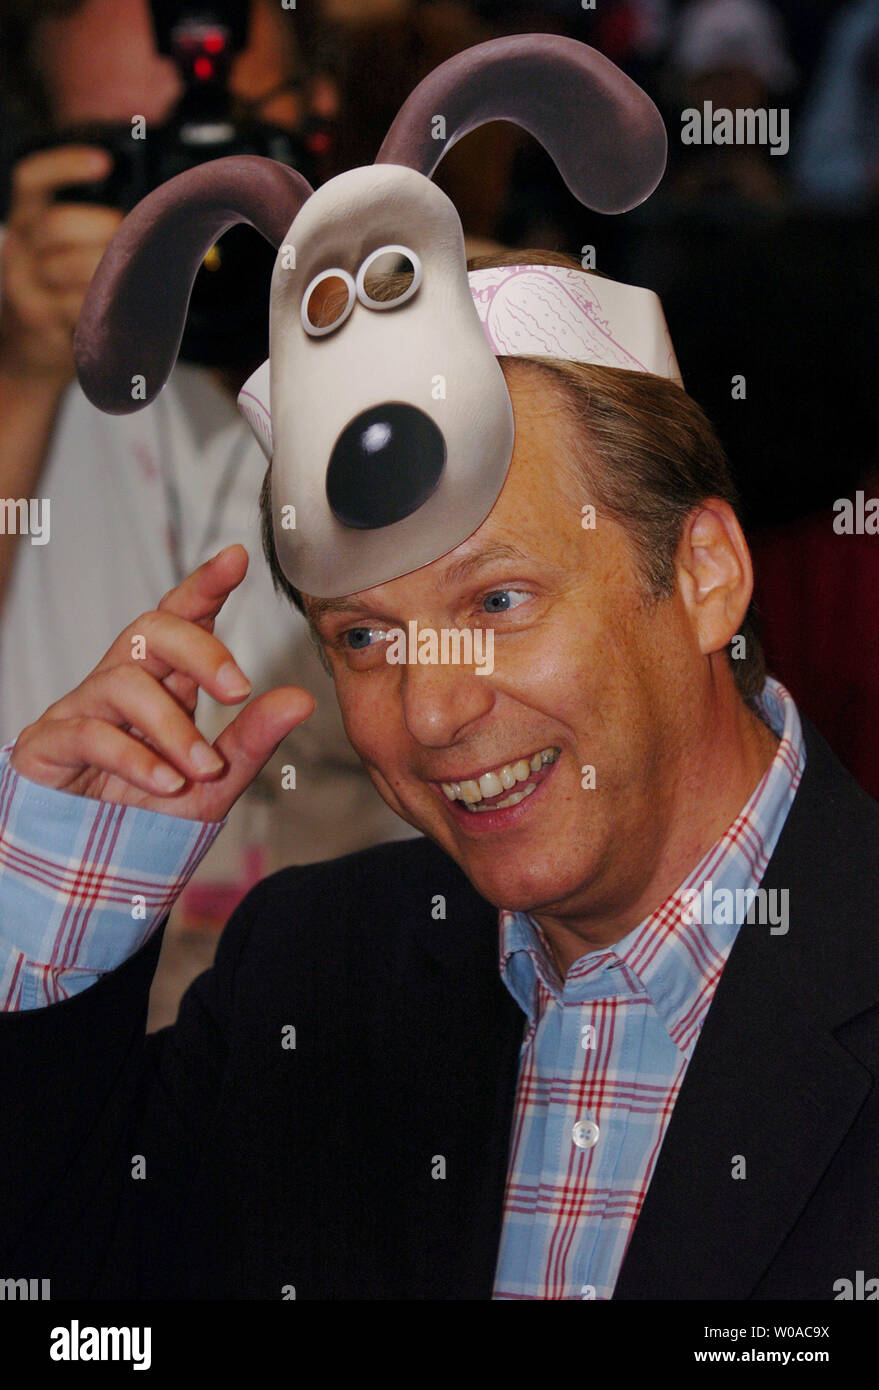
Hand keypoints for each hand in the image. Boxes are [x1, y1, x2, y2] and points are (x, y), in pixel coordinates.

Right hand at [0, 145, 123, 384]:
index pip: (31, 180)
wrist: (26, 355)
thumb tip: (144, 216)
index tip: (103, 162)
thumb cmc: (55, 298)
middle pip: (55, 225)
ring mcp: (24, 286)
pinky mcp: (38, 318)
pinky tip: (120, 304)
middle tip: (128, 237)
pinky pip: (76, 304)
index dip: (65, 165)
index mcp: (25, 223)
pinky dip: (104, 303)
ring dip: (108, 269)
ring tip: (131, 275)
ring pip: (69, 266)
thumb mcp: (58, 257)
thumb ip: (83, 232)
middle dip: (99, 226)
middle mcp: (18, 250)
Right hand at [10, 546, 314, 821]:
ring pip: (125, 683)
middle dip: (198, 649)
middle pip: (150, 631)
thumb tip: (303, 699)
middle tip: (238, 689)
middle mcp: (120, 684)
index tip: (237, 559)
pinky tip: (166, 784)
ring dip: (173, 727)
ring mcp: (81, 710)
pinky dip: (135, 759)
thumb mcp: (214, 782)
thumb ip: (253, 740)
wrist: (92, 872)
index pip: (181, 620)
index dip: (205, 586)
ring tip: (203, 769)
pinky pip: (90, 733)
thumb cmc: (148, 816)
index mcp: (163, 683)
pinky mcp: (49, 744)